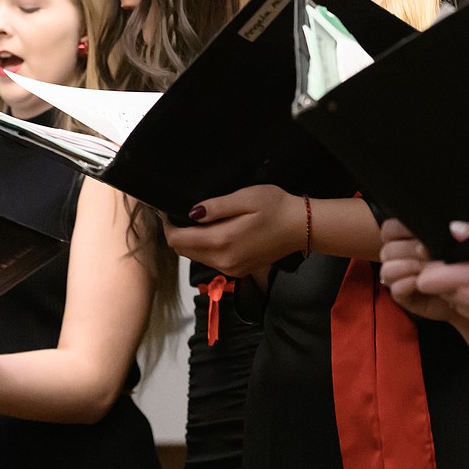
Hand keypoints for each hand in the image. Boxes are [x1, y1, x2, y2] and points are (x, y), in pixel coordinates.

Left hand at [163, 185, 302, 275]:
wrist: (302, 228)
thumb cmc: (276, 208)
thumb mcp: (245, 198)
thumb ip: (216, 206)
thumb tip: (191, 212)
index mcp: (222, 242)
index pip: (178, 240)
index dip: (168, 226)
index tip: (167, 210)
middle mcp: (223, 261)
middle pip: (184, 251)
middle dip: (176, 234)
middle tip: (178, 213)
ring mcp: (231, 269)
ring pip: (196, 257)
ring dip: (190, 242)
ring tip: (195, 221)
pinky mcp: (238, 271)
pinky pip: (210, 261)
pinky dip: (204, 248)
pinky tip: (212, 232)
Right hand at [378, 218, 456, 322]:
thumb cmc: (466, 266)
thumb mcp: (462, 246)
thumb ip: (455, 234)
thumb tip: (453, 227)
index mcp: (408, 239)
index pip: (390, 229)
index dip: (400, 229)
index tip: (418, 233)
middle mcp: (400, 258)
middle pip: (388, 249)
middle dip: (408, 250)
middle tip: (428, 253)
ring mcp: (400, 278)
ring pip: (387, 270)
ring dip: (405, 268)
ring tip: (424, 270)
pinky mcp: (405, 297)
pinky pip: (394, 290)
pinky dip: (405, 285)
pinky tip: (420, 284)